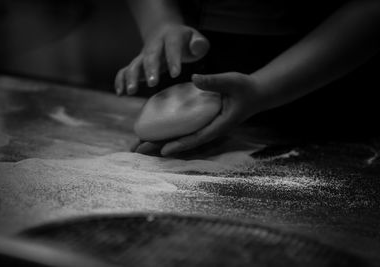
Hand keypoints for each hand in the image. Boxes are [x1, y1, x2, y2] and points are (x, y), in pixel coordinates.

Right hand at [115, 24, 208, 95]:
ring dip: (132, 77)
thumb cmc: (184, 41)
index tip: (175, 74)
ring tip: (132, 91)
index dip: (173, 59)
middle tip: (152, 83)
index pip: (172, 47)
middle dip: (150, 69)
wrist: (164, 31)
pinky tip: (120, 93)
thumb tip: (197, 48)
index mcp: (171, 37)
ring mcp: (143, 55)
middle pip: (150, 56)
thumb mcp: (195, 38)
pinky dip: (120, 80)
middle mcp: (154, 45)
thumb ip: (199, 44)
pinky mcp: (136, 64)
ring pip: (135, 64)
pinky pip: (124, 71)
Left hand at [132, 72, 268, 155]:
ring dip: (160, 142)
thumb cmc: (246, 88)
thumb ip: (214, 81)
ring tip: (139, 145)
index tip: (163, 151)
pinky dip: (169, 132)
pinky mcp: (202, 121)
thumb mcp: (232, 81)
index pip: (196, 138)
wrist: (256, 93)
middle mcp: (209, 129)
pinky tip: (155, 132)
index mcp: (218, 125)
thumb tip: (194, 78)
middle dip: (160, 147)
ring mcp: (205, 127)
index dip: (180, 145)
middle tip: (138, 150)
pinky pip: (183, 130)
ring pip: (180, 138)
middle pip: (183, 142)